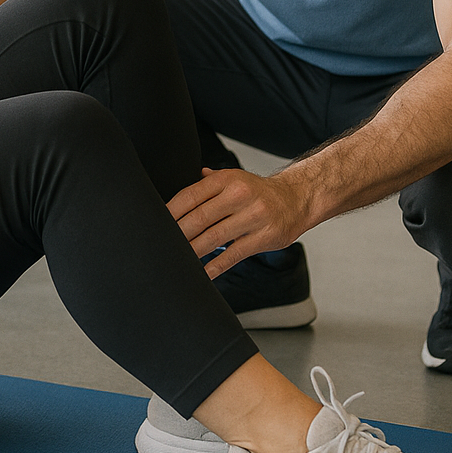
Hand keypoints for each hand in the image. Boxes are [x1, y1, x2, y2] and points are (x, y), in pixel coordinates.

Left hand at [167, 168, 311, 277]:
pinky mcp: (263, 238)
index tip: (155, 224)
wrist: (296, 199)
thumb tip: (182, 179)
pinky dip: (214, 267)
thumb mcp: (233, 178)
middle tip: (161, 247)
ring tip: (176, 260)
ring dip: (192, 252)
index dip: (170, 211)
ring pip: (213, 238)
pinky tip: (201, 274)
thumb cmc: (257, 192)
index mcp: (226, 179)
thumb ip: (207, 181)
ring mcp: (253, 217)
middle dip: (177, 234)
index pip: (190, 195)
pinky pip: (233, 255)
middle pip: (199, 218)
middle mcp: (239, 195)